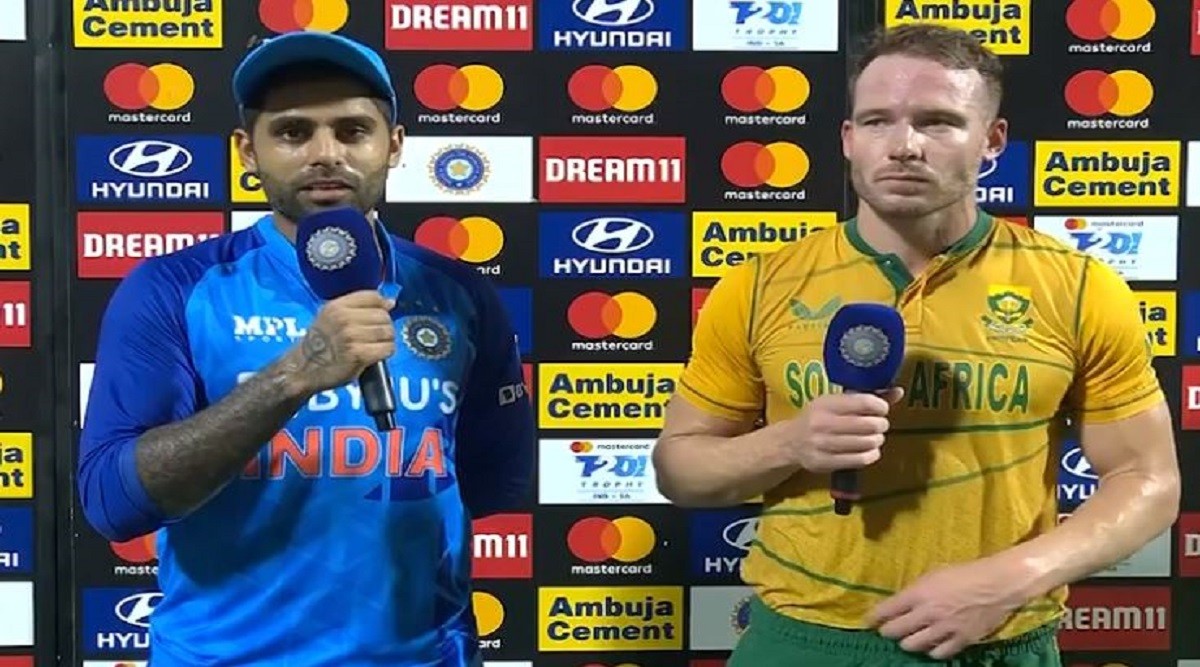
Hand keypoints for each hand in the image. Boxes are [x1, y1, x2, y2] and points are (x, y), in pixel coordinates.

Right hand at [285, 290, 395, 393]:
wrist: (303, 369)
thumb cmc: (319, 344)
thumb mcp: (331, 317)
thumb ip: (358, 307)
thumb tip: (390, 302)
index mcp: (337, 306)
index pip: (373, 297)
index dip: (381, 306)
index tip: (379, 315)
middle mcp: (344, 319)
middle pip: (383, 315)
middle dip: (384, 326)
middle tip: (375, 336)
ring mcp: (351, 336)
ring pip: (388, 332)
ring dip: (386, 340)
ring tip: (375, 345)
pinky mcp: (358, 354)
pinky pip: (387, 348)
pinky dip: (386, 352)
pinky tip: (376, 355)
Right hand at [783, 388, 903, 473]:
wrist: (790, 442)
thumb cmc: (817, 418)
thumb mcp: (835, 403)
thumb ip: (866, 398)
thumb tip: (898, 392)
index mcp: (826, 404)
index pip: (863, 402)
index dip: (880, 406)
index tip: (882, 409)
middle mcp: (823, 423)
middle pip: (868, 425)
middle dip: (881, 425)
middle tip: (880, 425)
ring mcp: (823, 445)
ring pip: (866, 443)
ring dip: (877, 440)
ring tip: (874, 437)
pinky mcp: (825, 463)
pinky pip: (860, 460)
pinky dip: (871, 455)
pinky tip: (869, 451)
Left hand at [868, 557, 1026, 659]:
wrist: (998, 584)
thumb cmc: (965, 572)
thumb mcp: (934, 574)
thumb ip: (916, 590)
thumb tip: (901, 602)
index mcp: (918, 593)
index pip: (886, 611)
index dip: (873, 618)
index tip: (867, 621)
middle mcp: (927, 613)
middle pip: (895, 632)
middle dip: (887, 632)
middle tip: (887, 630)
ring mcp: (944, 629)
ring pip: (913, 646)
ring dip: (907, 643)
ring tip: (908, 638)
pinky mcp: (961, 640)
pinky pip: (938, 654)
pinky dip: (931, 651)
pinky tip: (931, 646)